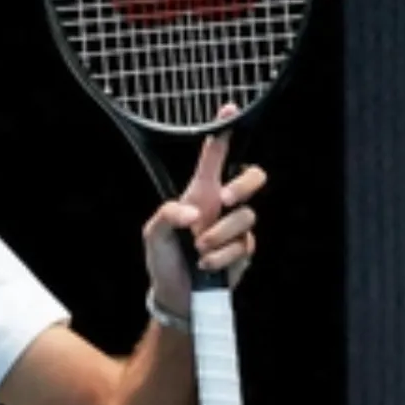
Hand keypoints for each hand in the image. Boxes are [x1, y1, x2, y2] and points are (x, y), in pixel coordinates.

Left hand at [143, 103, 266, 317]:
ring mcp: (235, 228)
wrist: (177, 295)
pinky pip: (243, 245)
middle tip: (222, 199)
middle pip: (252, 176)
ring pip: (245, 216)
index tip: (229, 108)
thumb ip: (166, 215)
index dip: (222, 134)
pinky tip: (206, 265)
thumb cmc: (163, 260)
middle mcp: (221, 206)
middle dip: (244, 184)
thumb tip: (193, 213)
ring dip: (218, 235)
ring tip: (198, 250)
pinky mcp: (244, 250)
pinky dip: (221, 256)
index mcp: (198, 194)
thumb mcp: (152, 235)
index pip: (214, 158)